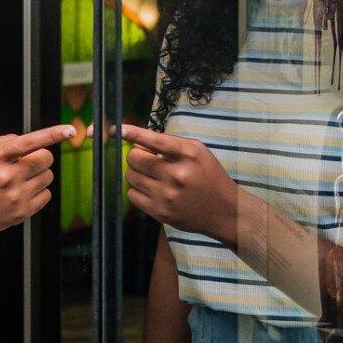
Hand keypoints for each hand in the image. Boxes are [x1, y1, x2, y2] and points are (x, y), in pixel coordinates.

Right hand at [0, 125, 74, 240]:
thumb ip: (3, 141)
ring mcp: (15, 196)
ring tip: (19, 180)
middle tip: (26, 163)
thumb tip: (28, 140)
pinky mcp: (20, 213)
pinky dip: (38, 192)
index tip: (70, 130)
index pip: (29, 141)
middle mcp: (6, 176)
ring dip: (39, 175)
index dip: (53, 134)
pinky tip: (21, 193)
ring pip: (48, 177)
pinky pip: (46, 196)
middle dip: (40, 157)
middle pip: (46, 159)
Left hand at [120, 124, 239, 242]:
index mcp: (188, 154)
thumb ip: (170, 144)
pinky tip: (150, 189)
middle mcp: (176, 174)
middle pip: (135, 158)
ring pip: (131, 176)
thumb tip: (138, 140)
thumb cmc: (209, 176)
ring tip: (150, 176)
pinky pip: (132, 195)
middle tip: (146, 159)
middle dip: (136, 156)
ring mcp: (167, 195)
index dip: (133, 133)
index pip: (155, 140)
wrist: (224, 210)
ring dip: (136, 173)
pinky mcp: (160, 212)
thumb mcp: (197, 152)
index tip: (118, 130)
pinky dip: (136, 190)